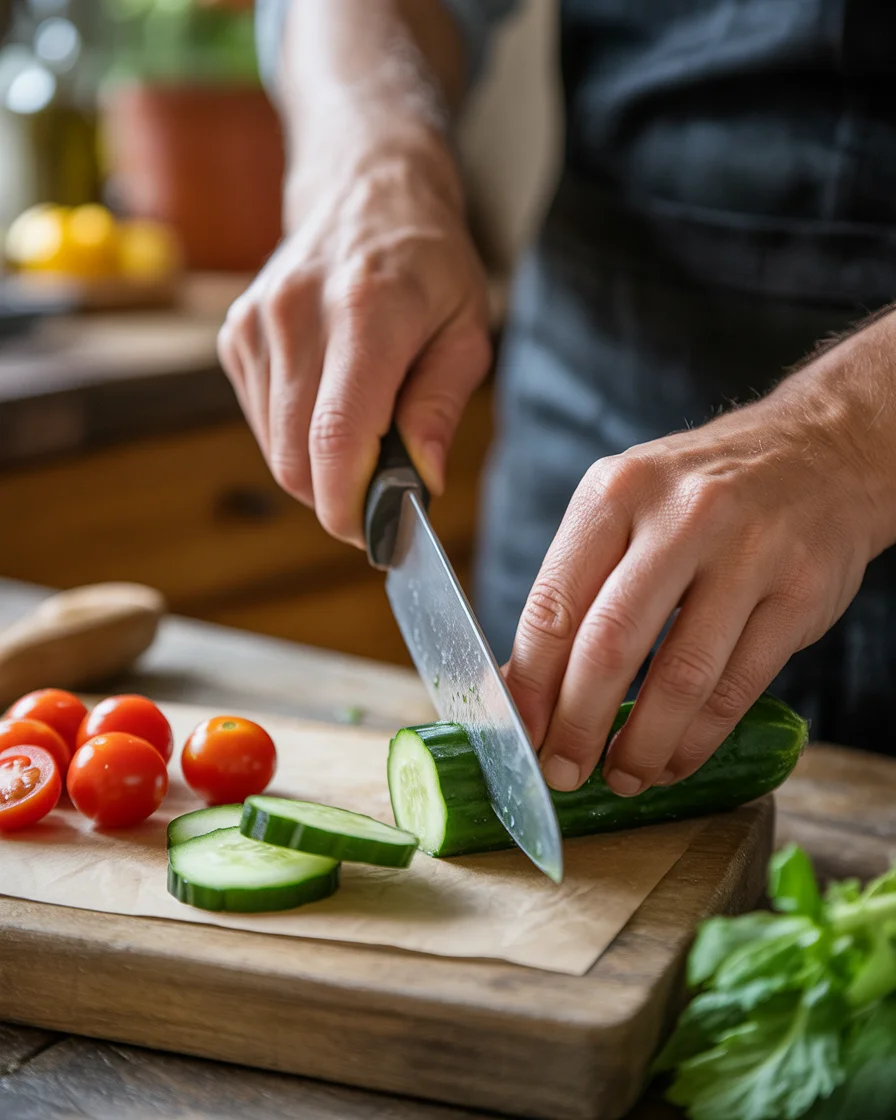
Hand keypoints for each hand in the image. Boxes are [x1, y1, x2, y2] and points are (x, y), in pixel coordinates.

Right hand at [217, 144, 490, 544]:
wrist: (365, 190)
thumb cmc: (429, 266)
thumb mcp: (467, 330)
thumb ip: (441, 408)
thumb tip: (419, 483)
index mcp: (368, 312)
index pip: (338, 438)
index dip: (351, 507)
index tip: (379, 536)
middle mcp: (298, 315)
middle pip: (297, 460)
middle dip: (339, 500)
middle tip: (383, 497)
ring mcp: (257, 324)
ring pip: (275, 451)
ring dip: (319, 471)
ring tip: (364, 437)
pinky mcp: (236, 336)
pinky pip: (262, 423)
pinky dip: (297, 438)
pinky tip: (330, 404)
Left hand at [505, 369, 890, 795]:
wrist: (819, 454)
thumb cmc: (701, 496)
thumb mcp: (627, 509)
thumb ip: (577, 587)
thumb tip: (523, 684)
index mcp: (616, 493)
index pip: (554, 603)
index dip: (531, 684)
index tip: (519, 734)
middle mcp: (680, 516)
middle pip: (610, 644)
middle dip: (576, 725)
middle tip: (562, 772)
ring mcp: (748, 553)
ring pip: (681, 677)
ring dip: (641, 745)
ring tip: (620, 778)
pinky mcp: (800, 594)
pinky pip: (738, 688)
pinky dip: (698, 740)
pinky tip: (673, 760)